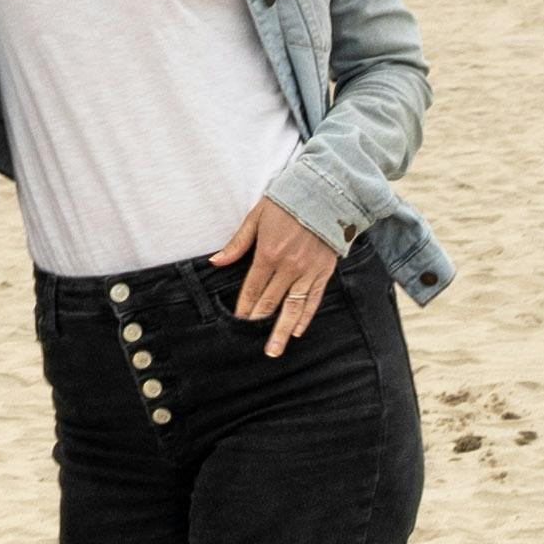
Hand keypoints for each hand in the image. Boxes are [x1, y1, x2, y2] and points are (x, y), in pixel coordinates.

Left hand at [210, 198, 339, 356]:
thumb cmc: (288, 201)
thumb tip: (216, 262)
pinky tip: (297, 330)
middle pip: (270, 303)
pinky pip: (314, 299)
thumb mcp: (257, 217)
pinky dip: (306, 316)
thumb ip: (237, 243)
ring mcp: (308, 271)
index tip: (238, 323)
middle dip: (260, 325)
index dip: (244, 309)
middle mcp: (288, 267)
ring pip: (293, 307)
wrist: (326, 192)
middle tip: (254, 348)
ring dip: (282, 331)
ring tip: (275, 350)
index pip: (252, 290)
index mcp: (268, 254)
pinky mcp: (324, 271)